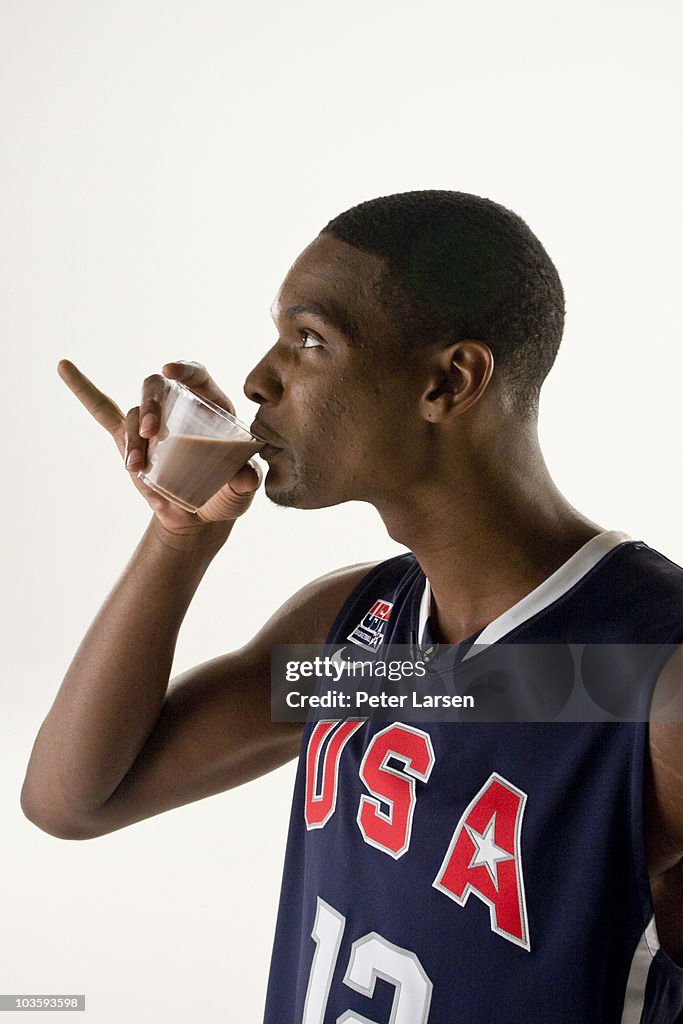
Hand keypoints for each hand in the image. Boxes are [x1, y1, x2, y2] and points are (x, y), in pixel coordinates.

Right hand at [57, 359, 261, 532]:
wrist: (200, 517)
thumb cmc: (227, 495)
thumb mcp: (241, 491)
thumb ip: (247, 482)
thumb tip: (246, 475)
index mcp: (211, 408)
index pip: (198, 377)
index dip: (186, 369)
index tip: (171, 371)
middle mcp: (179, 408)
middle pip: (157, 390)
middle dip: (149, 406)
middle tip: (149, 432)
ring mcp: (151, 424)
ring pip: (132, 415)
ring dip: (131, 440)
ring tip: (136, 468)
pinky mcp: (130, 441)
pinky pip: (103, 411)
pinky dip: (84, 390)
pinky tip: (65, 367)